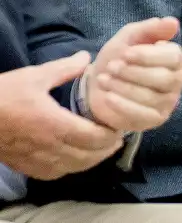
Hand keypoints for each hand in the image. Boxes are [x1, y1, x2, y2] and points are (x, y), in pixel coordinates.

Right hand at [0, 51, 122, 179]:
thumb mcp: (35, 76)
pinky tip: (75, 159)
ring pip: (72, 168)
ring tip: (103, 148)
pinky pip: (53, 174)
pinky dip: (70, 168)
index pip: (93, 137)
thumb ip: (65, 68)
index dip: (111, 134)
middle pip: (87, 156)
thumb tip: (87, 57)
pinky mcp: (23, 166)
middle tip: (117, 137)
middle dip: (107, 148)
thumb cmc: (3, 94)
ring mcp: (35, 159)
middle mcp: (47, 146)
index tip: (120, 125)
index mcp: (53, 123)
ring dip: (92, 160)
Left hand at [86, 17, 181, 132]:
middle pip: (163, 78)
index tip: (125, 52)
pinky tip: (108, 97)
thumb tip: (173, 22)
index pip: (173, 57)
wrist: (101, 83)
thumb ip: (150, 29)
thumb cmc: (120, 57)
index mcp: (175, 59)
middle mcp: (177, 81)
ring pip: (150, 97)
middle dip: (133, 72)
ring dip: (123, 87)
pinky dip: (122, 105)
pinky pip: (141, 115)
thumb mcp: (131, 37)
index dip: (148, 56)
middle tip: (111, 66)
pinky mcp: (153, 120)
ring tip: (103, 79)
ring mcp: (167, 103)